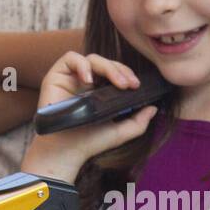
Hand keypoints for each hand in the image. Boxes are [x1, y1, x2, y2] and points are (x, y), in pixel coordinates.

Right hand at [21, 52, 157, 183]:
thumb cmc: (89, 143)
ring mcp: (70, 79)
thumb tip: (154, 109)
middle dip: (120, 70)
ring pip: (91, 58)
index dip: (126, 73)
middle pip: (105, 63)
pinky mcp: (55, 77)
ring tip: (115, 82)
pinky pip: (70, 58)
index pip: (114, 71)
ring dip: (107, 67)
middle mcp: (84, 82)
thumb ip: (139, 122)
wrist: (67, 151)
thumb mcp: (120, 133)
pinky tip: (88, 80)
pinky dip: (82, 65)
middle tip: (129, 84)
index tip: (135, 86)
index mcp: (98, 91)